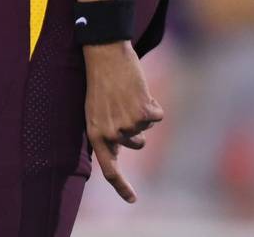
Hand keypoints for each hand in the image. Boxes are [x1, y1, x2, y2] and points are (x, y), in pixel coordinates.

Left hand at [83, 41, 163, 202]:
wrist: (105, 53)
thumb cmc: (100, 80)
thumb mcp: (95, 110)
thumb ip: (107, 131)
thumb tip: (122, 148)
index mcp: (95, 135)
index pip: (109, 170)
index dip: (121, 187)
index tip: (133, 199)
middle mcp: (112, 134)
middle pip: (137, 143)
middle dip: (137, 127)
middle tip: (124, 102)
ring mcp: (129, 125)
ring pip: (147, 127)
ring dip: (142, 111)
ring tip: (127, 92)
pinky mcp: (144, 112)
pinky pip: (158, 116)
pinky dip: (153, 103)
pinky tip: (139, 89)